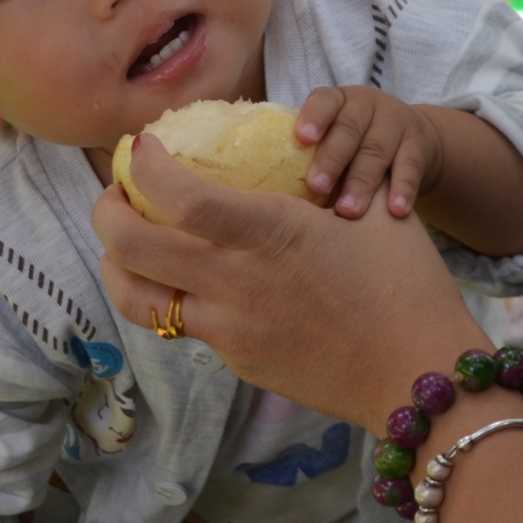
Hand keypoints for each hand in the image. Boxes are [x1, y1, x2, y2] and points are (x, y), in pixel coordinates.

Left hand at [94, 135, 488, 434]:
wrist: (416, 374)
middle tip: (114, 194)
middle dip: (106, 211)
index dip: (144, 168)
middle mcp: (236, 281)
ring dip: (116, 262)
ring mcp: (229, 328)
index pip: (179, 196)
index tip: (141, 148)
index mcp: (270, 233)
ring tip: (125, 242)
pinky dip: (162, 294)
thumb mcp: (366, 212)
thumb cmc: (406, 283)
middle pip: (132, 245)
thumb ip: (314, 185)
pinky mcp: (236, 359)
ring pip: (136, 297)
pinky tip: (181, 277)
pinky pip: (179, 324)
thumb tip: (282, 154)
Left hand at [294, 86, 441, 217]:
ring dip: (362, 182)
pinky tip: (395, 211)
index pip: (323, 101)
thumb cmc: (351, 144)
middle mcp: (366, 106)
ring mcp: (395, 123)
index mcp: (336, 101)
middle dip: (332, 159)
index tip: (302, 138)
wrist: (412, 139)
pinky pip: (411, 167)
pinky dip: (403, 189)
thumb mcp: (332, 135)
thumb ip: (303, 150)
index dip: (313, 117)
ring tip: (348, 212)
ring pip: (377, 151)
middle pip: (349, 130)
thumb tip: (252, 186)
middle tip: (317, 188)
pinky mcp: (419, 145)